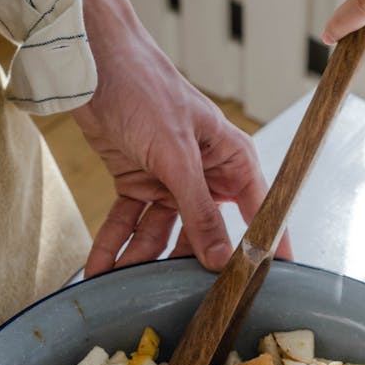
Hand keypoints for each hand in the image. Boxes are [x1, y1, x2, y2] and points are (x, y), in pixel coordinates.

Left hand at [73, 0, 290, 275]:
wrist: (92, 62)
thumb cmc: (145, 87)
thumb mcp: (176, 155)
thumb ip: (199, 210)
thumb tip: (222, 259)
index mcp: (230, 159)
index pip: (259, 211)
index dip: (266, 248)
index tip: (273, 284)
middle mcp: (204, 174)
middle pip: (205, 233)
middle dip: (190, 265)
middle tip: (185, 302)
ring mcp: (169, 181)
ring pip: (162, 235)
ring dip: (142, 261)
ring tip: (128, 291)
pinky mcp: (136, 183)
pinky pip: (128, 224)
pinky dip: (113, 245)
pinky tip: (100, 272)